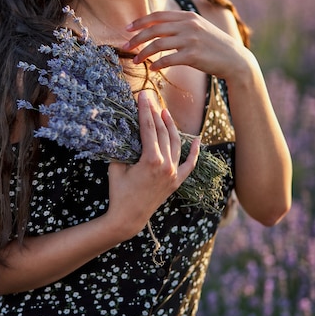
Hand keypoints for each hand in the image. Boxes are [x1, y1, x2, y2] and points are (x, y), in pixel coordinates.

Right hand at [106, 90, 199, 239]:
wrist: (128, 218)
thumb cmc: (119, 192)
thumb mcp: (116, 167)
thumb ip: (121, 147)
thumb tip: (122, 129)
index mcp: (151, 159)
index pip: (149, 128)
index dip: (145, 110)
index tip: (143, 96)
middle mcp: (166, 165)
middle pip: (162, 132)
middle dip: (156, 114)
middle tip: (151, 99)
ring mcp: (173, 174)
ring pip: (176, 143)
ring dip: (171, 126)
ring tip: (165, 112)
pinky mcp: (176, 182)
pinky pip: (189, 164)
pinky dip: (195, 152)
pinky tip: (199, 140)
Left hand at [123, 9, 246, 80]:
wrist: (235, 59)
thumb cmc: (213, 45)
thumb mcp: (199, 27)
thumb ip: (180, 24)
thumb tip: (157, 26)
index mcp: (187, 16)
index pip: (157, 16)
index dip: (139, 22)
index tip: (127, 29)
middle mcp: (188, 25)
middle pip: (153, 30)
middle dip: (136, 39)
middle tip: (125, 47)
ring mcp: (191, 40)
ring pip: (157, 45)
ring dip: (143, 54)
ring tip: (135, 61)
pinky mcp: (193, 56)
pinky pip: (168, 60)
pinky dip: (157, 65)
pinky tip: (152, 69)